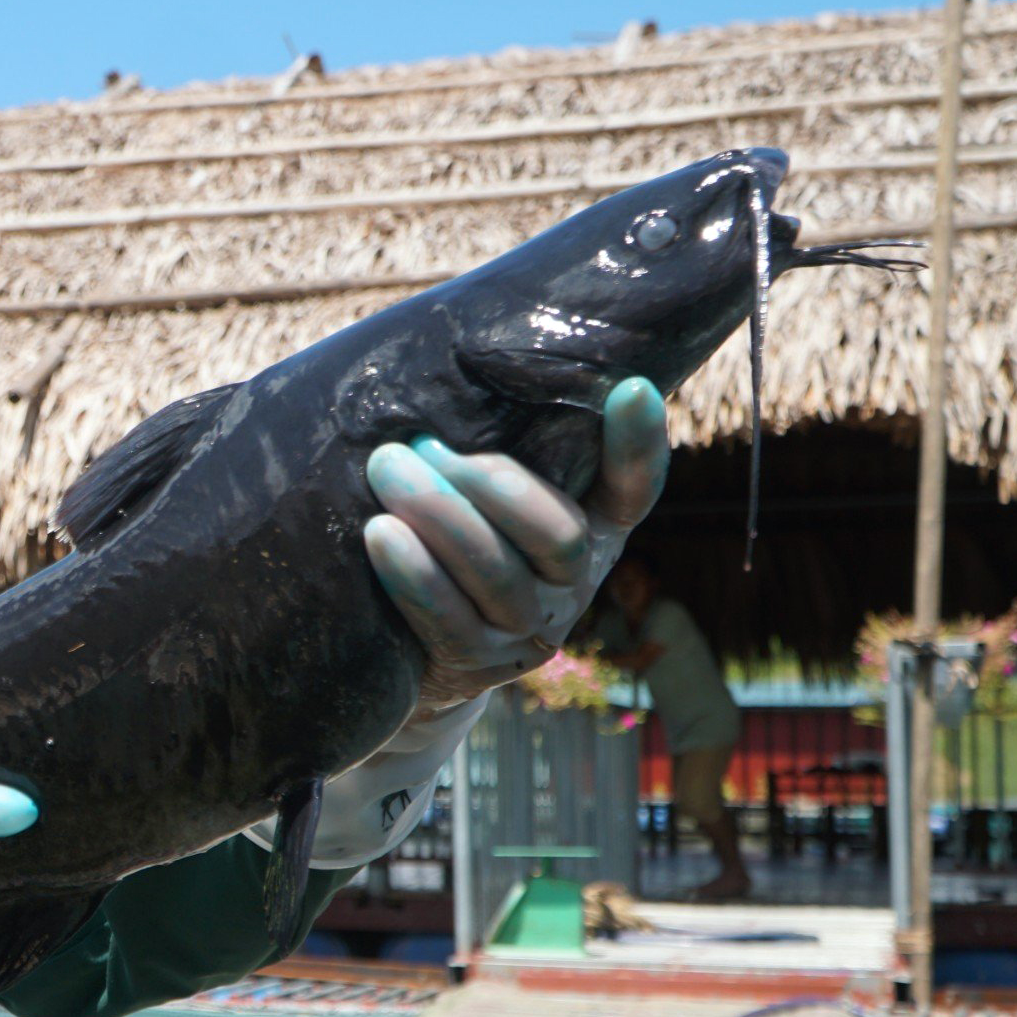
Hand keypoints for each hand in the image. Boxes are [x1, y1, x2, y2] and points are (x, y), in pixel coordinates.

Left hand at [363, 377, 667, 711]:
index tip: (632, 388)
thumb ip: (486, 442)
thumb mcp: (480, 495)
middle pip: (558, 536)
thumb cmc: (444, 536)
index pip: (630, 493)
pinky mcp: (472, 664)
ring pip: (499, 577)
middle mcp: (570, 585)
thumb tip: (446, 351)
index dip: (637, 447)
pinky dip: (413, 574)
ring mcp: (523, 631)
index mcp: (588, 532)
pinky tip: (379, 533)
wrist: (410, 649)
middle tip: (420, 441)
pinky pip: (448, 620)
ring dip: (440, 516)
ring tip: (388, 468)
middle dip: (490, 483)